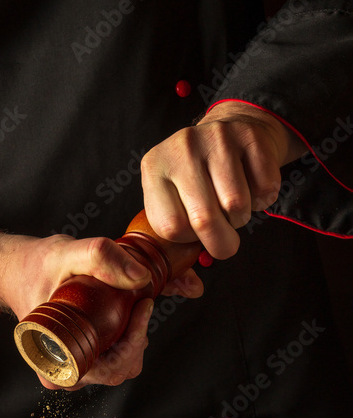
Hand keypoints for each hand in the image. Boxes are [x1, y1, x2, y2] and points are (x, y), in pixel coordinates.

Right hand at [0, 231, 190, 388]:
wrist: (16, 270)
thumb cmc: (33, 268)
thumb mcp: (64, 255)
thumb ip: (100, 257)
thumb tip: (141, 277)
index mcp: (55, 363)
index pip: (109, 368)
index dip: (133, 340)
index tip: (143, 305)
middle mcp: (64, 372)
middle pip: (120, 369)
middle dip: (138, 336)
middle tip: (140, 302)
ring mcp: (74, 366)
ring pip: (122, 366)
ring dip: (136, 337)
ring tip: (134, 305)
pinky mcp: (83, 357)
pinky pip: (117, 358)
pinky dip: (129, 337)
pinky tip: (129, 313)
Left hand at [140, 102, 304, 257]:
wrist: (232, 128)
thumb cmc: (200, 179)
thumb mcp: (176, 200)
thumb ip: (177, 244)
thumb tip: (191, 289)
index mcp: (154, 168)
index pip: (171, 227)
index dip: (190, 240)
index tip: (197, 236)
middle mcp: (180, 149)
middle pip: (204, 220)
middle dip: (222, 242)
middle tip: (226, 242)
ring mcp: (214, 138)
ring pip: (236, 206)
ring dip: (241, 218)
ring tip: (234, 207)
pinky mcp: (248, 136)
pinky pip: (264, 188)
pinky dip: (263, 200)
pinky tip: (252, 186)